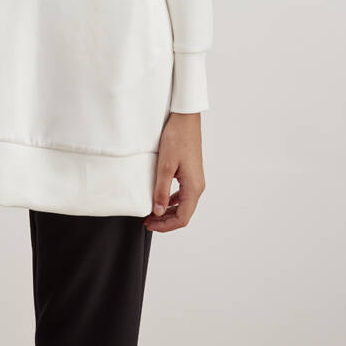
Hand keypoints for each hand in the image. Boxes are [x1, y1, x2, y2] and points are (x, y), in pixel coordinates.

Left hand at [143, 111, 204, 231]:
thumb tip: (158, 212)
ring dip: (168, 212)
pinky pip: (183, 194)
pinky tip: (160, 199)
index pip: (182, 218)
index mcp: (194, 187)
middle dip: (165, 221)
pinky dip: (172, 201)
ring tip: (151, 213)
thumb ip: (161, 190)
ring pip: (184, 205)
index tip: (149, 224)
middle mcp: (198, 186)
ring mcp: (195, 180)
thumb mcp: (165, 166)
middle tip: (147, 221)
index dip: (165, 226)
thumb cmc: (177, 138)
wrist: (185, 119)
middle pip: (184, 214)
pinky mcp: (191, 173)